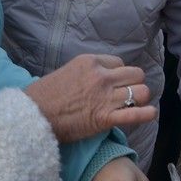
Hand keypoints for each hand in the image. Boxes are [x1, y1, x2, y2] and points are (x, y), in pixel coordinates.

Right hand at [24, 54, 154, 142]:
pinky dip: (146, 114)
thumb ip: (86, 73)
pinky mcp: (105, 118)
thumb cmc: (42, 96)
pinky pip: (136, 113)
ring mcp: (105, 97)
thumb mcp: (66, 72)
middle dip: (135, 84)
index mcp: (90, 61)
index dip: (120, 75)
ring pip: (141, 92)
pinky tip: (149, 113)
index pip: (120, 63)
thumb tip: (96, 79)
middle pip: (136, 75)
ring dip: (140, 99)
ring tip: (136, 105)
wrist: (30, 116)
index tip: (115, 84)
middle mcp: (101, 76)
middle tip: (128, 94)